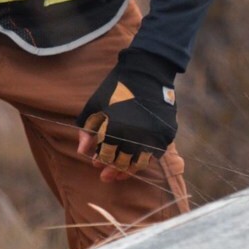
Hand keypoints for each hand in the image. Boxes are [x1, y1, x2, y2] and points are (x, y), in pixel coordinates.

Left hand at [76, 47, 178, 181]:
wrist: (148, 72)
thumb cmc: (116, 88)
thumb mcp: (95, 106)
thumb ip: (87, 131)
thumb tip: (82, 152)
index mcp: (114, 129)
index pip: (107, 156)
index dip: (101, 160)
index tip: (97, 163)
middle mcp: (134, 136)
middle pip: (123, 163)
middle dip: (113, 170)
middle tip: (107, 176)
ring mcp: (152, 136)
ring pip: (140, 162)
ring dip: (130, 169)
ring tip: (122, 173)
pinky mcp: (166, 134)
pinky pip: (154, 154)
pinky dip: (145, 159)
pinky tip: (137, 159)